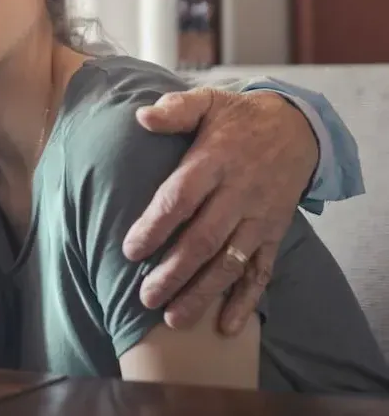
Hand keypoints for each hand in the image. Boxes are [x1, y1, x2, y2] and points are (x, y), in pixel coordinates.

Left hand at [123, 88, 316, 334]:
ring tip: (174, 320)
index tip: (131, 251)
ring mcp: (259, 216)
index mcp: (215, 161)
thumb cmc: (237, 117)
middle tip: (146, 297)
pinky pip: (262, 271)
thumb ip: (175, 110)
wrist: (297, 127)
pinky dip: (246, 300)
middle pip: (204, 239)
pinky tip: (227, 327)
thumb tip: (142, 117)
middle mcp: (238, 193)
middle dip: (175, 272)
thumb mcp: (208, 102)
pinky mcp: (274, 232)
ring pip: (230, 262)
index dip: (156, 226)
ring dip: (203, 293)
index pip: (181, 198)